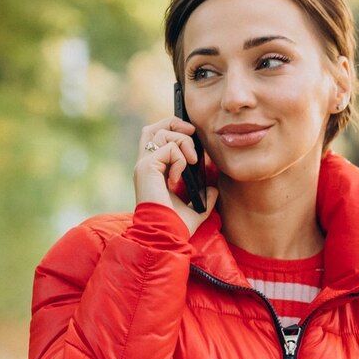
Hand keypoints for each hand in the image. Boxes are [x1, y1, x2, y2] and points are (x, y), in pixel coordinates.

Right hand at [134, 117, 217, 233]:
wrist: (166, 235)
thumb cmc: (176, 226)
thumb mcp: (195, 209)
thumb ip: (205, 197)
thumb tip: (214, 188)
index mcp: (153, 172)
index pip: (157, 140)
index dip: (174, 131)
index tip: (192, 137)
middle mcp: (145, 166)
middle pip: (152, 129)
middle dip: (174, 123)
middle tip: (192, 134)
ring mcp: (144, 165)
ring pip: (162, 133)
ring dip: (183, 143)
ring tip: (193, 162)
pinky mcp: (146, 167)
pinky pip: (169, 149)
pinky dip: (180, 159)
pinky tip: (178, 178)